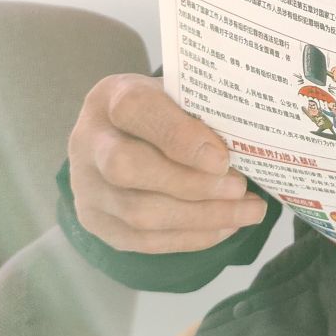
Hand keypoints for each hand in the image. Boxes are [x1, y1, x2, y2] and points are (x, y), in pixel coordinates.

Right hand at [67, 73, 267, 253]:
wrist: (119, 137)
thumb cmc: (162, 112)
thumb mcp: (178, 95)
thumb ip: (202, 111)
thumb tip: (250, 139)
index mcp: (110, 97)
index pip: (135, 110)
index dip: (178, 136)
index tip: (221, 158)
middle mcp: (88, 142)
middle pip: (127, 168)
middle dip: (192, 185)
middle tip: (240, 188)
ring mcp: (86, 187)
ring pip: (138, 213)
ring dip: (201, 217)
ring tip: (248, 211)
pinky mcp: (96, 223)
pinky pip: (144, 240)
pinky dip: (191, 237)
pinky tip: (226, 226)